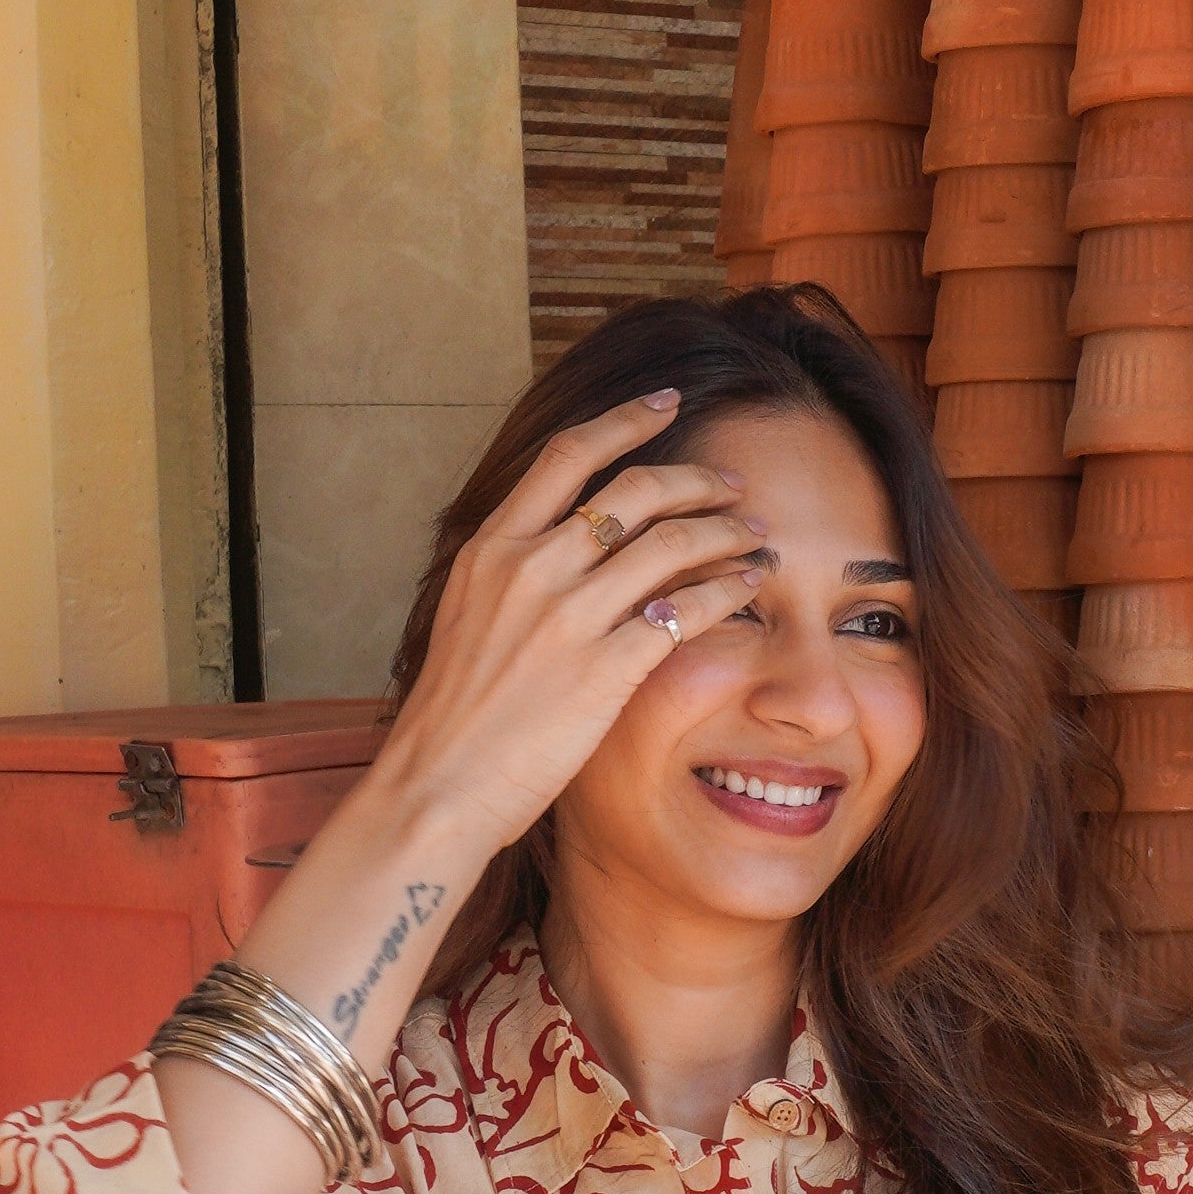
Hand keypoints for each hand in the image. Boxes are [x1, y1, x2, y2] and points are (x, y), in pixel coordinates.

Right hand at [377, 390, 769, 861]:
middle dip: (698, 480)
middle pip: (635, 491)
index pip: (567, 455)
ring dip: (726, 531)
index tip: (667, 404)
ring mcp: (567, 618)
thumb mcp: (466, 621)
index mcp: (493, 549)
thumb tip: (557, 554)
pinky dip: (726, 592)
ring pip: (670, 544)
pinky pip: (683, 613)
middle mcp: (531, 568)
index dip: (625, 421)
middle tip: (734, 485)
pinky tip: (749, 589)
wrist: (435, 789)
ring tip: (757, 536)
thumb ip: (511, 579)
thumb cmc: (452, 722)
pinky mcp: (601, 671)